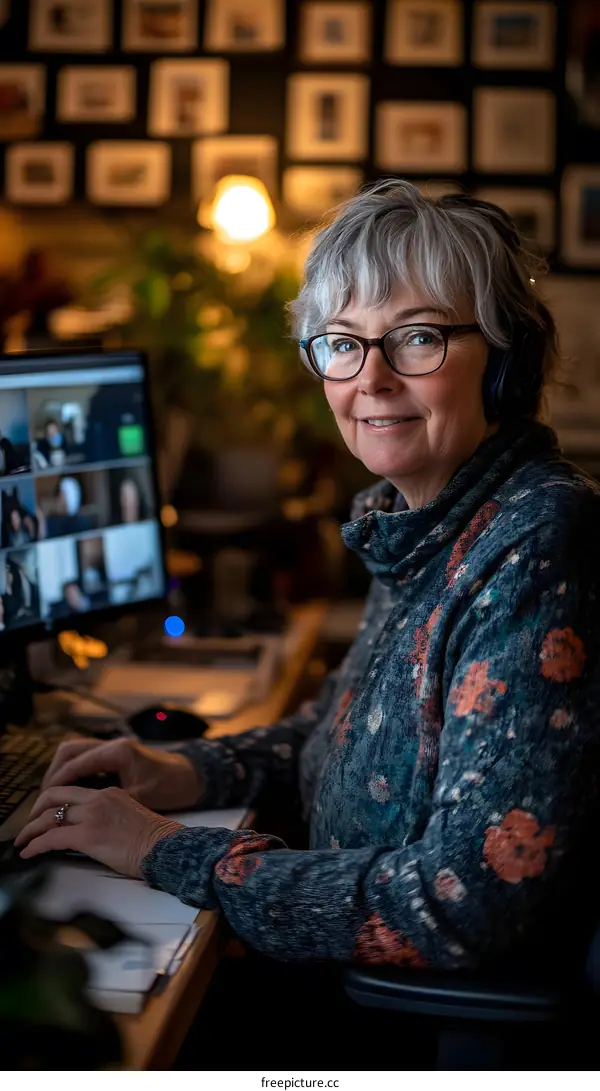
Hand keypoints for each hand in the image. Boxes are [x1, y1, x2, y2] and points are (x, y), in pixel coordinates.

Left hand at [15, 786, 182, 877]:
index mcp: (109, 792)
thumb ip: (109, 815)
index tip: (44, 814)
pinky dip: (35, 845)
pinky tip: (29, 852)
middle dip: (35, 811)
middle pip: (54, 795)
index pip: (72, 792)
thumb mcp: (130, 816)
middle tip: (28, 825)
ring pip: (49, 816)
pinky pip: (51, 838)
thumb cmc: (155, 840)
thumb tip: (89, 830)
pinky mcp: (88, 835)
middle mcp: (98, 798)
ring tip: (22, 841)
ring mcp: (92, 815)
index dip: (52, 802)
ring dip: (30, 830)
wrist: (166, 847)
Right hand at [41, 737, 203, 811]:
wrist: (193, 777)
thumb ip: (111, 802)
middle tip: (42, 799)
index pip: (76, 763)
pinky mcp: (115, 756)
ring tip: (51, 798)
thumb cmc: (171, 787)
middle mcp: (112, 746)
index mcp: (117, 752)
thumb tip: (82, 816)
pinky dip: (73, 773)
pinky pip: (85, 759)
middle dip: (52, 774)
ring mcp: (113, 749)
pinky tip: (69, 793)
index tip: (43, 802)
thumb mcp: (141, 798)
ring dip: (61, 772)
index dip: (56, 783)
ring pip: (75, 753)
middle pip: (69, 751)